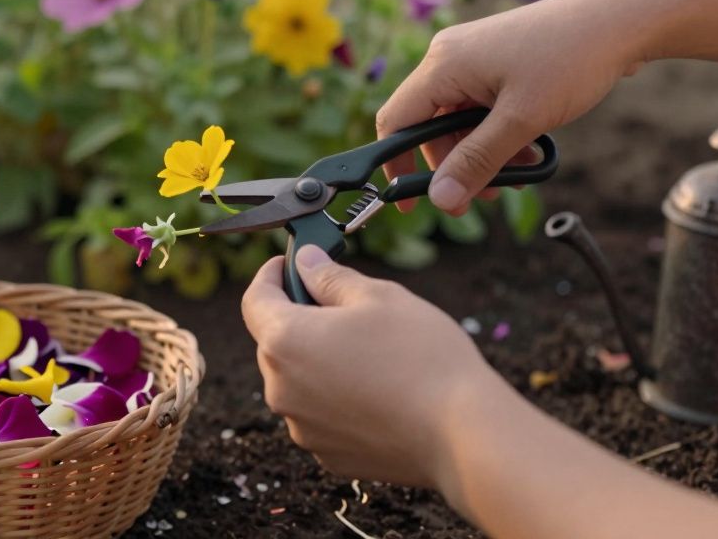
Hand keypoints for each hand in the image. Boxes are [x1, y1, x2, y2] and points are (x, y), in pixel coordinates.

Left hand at [241, 247, 503, 494]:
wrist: (463, 435)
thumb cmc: (422, 357)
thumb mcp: (379, 297)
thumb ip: (330, 276)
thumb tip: (305, 262)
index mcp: (285, 342)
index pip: (254, 300)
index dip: (270, 276)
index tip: (291, 264)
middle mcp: (281, 389)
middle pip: (274, 342)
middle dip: (300, 319)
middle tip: (345, 306)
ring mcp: (302, 428)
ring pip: (297, 380)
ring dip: (318, 361)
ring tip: (370, 352)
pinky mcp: (326, 455)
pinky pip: (319, 415)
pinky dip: (336, 398)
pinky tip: (377, 390)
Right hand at [377, 0, 655, 214]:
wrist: (621, 19)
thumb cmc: (571, 59)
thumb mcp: (522, 120)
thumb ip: (477, 161)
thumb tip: (440, 200)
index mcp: (444, 64)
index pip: (396, 120)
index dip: (396, 164)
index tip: (411, 203)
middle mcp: (451, 57)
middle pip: (428, 125)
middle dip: (452, 164)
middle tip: (480, 198)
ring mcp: (475, 57)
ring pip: (459, 119)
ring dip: (481, 153)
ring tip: (516, 176)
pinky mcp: (498, 61)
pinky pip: (481, 107)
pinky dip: (497, 134)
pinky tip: (526, 152)